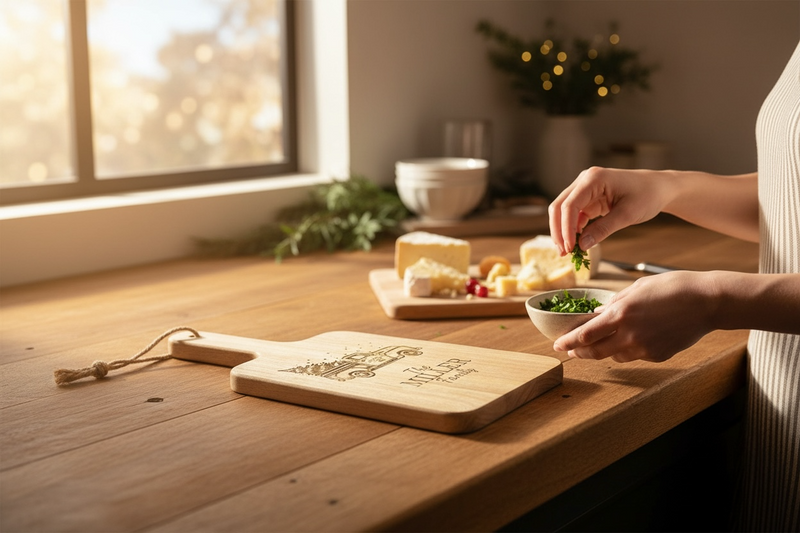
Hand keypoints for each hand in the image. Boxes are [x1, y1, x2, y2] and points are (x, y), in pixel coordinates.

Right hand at [548, 167, 671, 253]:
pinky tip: (577, 243)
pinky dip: (573, 229)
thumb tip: (582, 245)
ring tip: (568, 251)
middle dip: (559, 230)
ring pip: (563, 211)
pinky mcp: (588, 198)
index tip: (569, 248)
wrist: (659, 188)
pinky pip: (574, 215)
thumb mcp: (627, 215)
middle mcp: (585, 180)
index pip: (569, 205)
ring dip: (563, 231)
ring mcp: (584, 189)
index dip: (566, 228)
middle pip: (559, 206)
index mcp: (594, 179)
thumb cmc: (648, 195)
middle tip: (563, 253)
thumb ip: (603, 229)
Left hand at [552, 271, 716, 362]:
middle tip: (571, 351)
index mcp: (620, 314)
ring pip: (614, 356)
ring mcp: (644, 348)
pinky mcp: (658, 356)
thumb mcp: (637, 288)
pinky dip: (629, 349)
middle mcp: (629, 334)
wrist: (708, 302)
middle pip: (594, 352)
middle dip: (579, 353)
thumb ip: (616, 303)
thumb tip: (599, 314)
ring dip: (604, 350)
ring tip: (602, 343)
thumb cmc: (673, 287)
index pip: (584, 335)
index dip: (567, 342)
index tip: (557, 345)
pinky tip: (635, 338)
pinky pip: (635, 355)